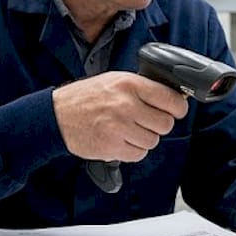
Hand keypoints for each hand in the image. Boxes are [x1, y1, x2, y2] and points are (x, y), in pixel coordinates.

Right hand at [52, 72, 188, 161]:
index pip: (171, 100)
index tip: (176, 110)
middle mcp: (126, 105)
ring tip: (127, 129)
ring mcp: (119, 128)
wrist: (57, 115)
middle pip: (165, 124)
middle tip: (145, 121)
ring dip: (144, 138)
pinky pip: (138, 154)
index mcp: (130, 84)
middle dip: (158, 124)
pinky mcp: (112, 147)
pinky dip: (133, 150)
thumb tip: (171, 99)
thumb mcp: (114, 81)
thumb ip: (142, 88)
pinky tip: (120, 139)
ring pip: (153, 141)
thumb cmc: (85, 98)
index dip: (178, 107)